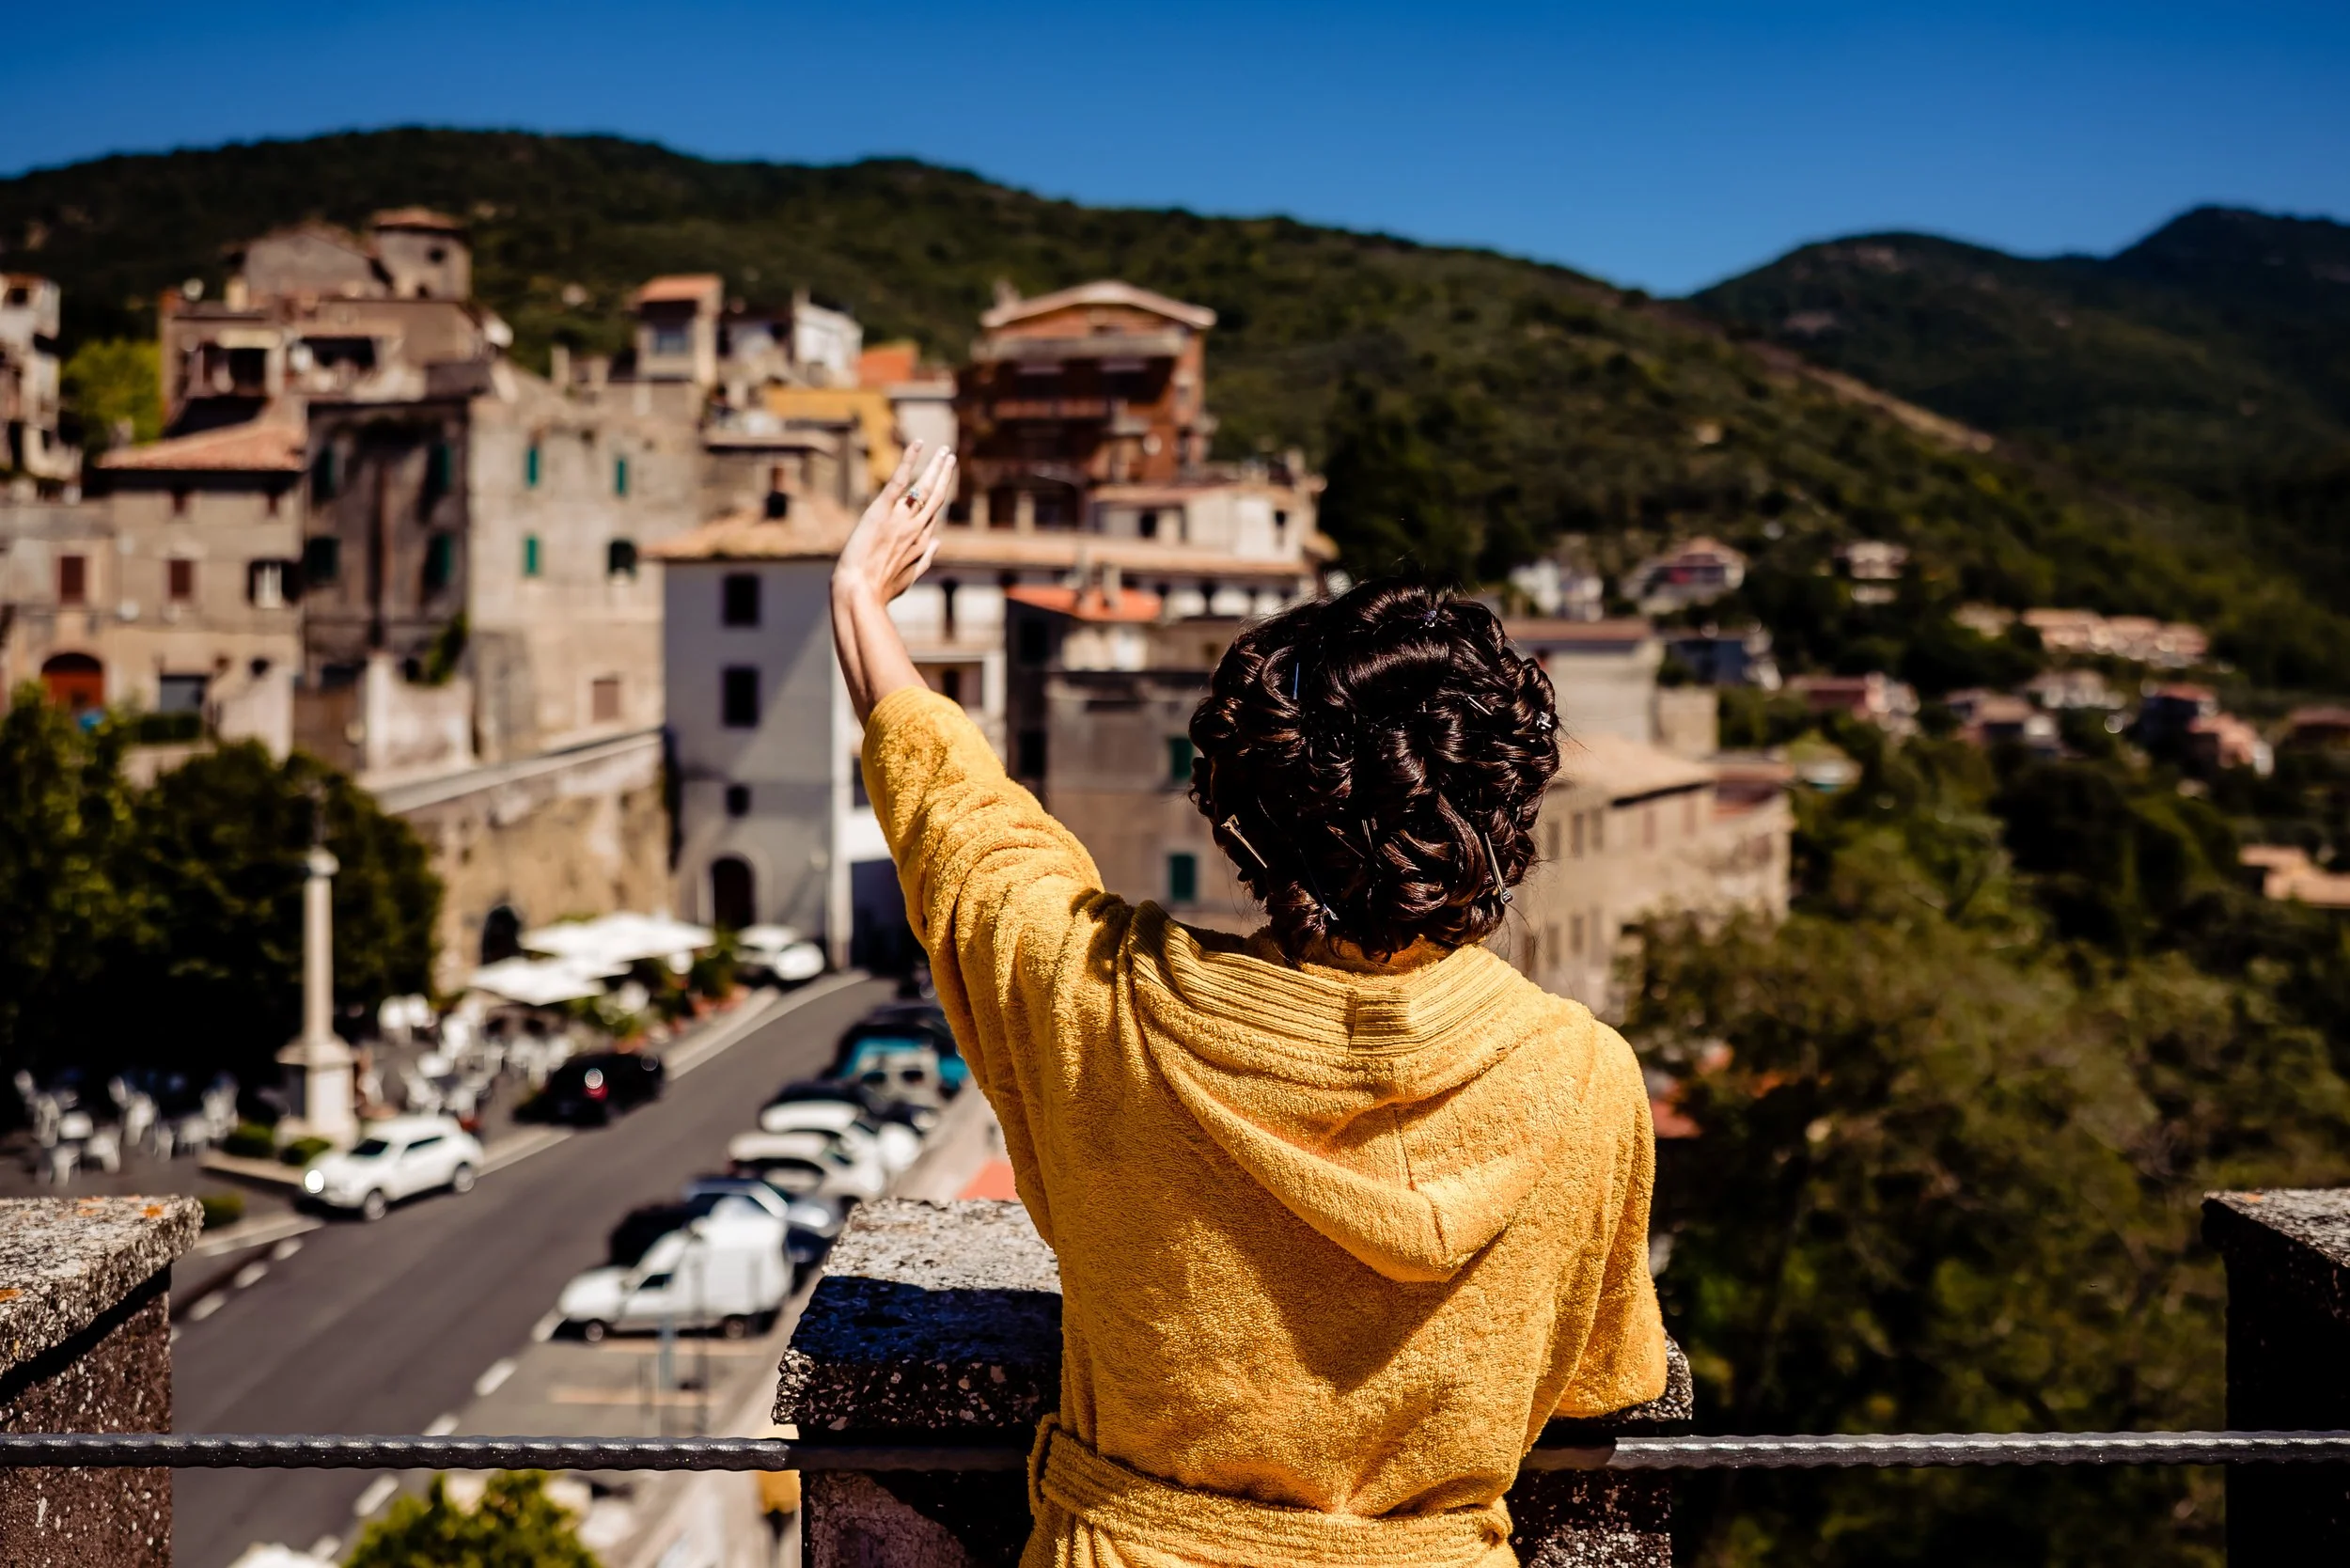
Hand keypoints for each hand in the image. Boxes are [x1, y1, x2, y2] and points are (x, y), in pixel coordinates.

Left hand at [836, 441, 954, 604]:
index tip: (942, 481)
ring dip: (935, 466)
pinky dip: (910, 460)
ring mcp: (901, 518)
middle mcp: (915, 528)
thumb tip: (938, 541)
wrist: (859, 590)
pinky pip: (900, 480)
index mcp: (921, 544)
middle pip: (936, 496)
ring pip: (924, 487)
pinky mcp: (882, 510)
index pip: (933, 515)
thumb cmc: (880, 589)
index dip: (939, 496)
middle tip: (949, 456)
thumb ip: (925, 558)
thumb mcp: (907, 578)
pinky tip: (918, 444)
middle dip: (944, 475)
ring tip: (943, 450)